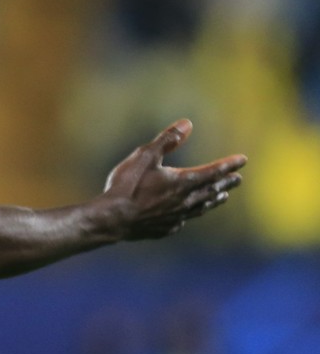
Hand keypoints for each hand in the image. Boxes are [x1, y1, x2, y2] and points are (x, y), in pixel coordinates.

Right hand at [99, 119, 245, 239]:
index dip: (228, 165)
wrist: (111, 219)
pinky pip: (183, 221)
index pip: (213, 171)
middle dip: (225, 183)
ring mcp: (175, 217)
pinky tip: (188, 216)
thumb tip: (187, 124)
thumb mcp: (145, 156)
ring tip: (222, 197)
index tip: (243, 160)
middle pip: (211, 191)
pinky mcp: (164, 229)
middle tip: (238, 179)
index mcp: (182, 182)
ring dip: (213, 200)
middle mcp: (184, 201)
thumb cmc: (127, 186)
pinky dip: (190, 215)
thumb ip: (167, 140)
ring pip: (201, 208)